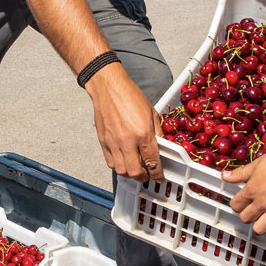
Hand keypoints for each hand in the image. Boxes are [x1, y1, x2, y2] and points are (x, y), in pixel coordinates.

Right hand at [85, 64, 162, 182]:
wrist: (109, 88)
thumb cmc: (129, 97)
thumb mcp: (151, 113)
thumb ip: (157, 132)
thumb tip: (161, 147)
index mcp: (142, 133)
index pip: (152, 161)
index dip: (157, 173)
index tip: (158, 176)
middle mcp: (127, 141)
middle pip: (135, 172)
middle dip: (143, 177)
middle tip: (147, 175)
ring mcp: (113, 143)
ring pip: (121, 171)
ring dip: (130, 174)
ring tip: (135, 170)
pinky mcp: (103, 142)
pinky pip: (110, 162)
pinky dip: (118, 166)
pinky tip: (123, 161)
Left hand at [221, 144, 265, 233]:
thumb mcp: (257, 164)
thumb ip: (240, 174)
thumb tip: (224, 176)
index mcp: (252, 190)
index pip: (235, 206)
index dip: (237, 204)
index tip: (242, 202)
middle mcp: (262, 203)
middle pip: (245, 219)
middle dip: (246, 214)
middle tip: (252, 209)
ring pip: (259, 229)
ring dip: (259, 224)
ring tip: (263, 217)